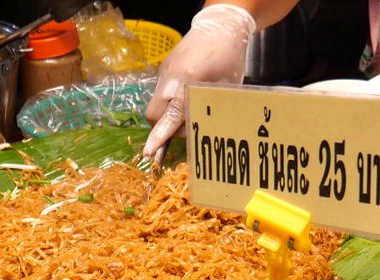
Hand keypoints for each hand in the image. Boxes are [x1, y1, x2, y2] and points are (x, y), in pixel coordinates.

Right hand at [143, 4, 256, 157]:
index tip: (150, 153)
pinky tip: (186, 94)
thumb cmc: (229, 59)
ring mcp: (164, 73)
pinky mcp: (164, 68)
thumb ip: (208, 110)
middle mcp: (169, 80)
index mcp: (187, 85)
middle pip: (153, 115)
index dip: (159, 137)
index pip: (169, 118)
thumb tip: (195, 133)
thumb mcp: (225, 89)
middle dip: (162, 127)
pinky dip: (168, 100)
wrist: (219, 26)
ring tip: (187, 109)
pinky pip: (159, 92)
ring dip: (165, 114)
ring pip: (155, 104)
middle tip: (182, 128)